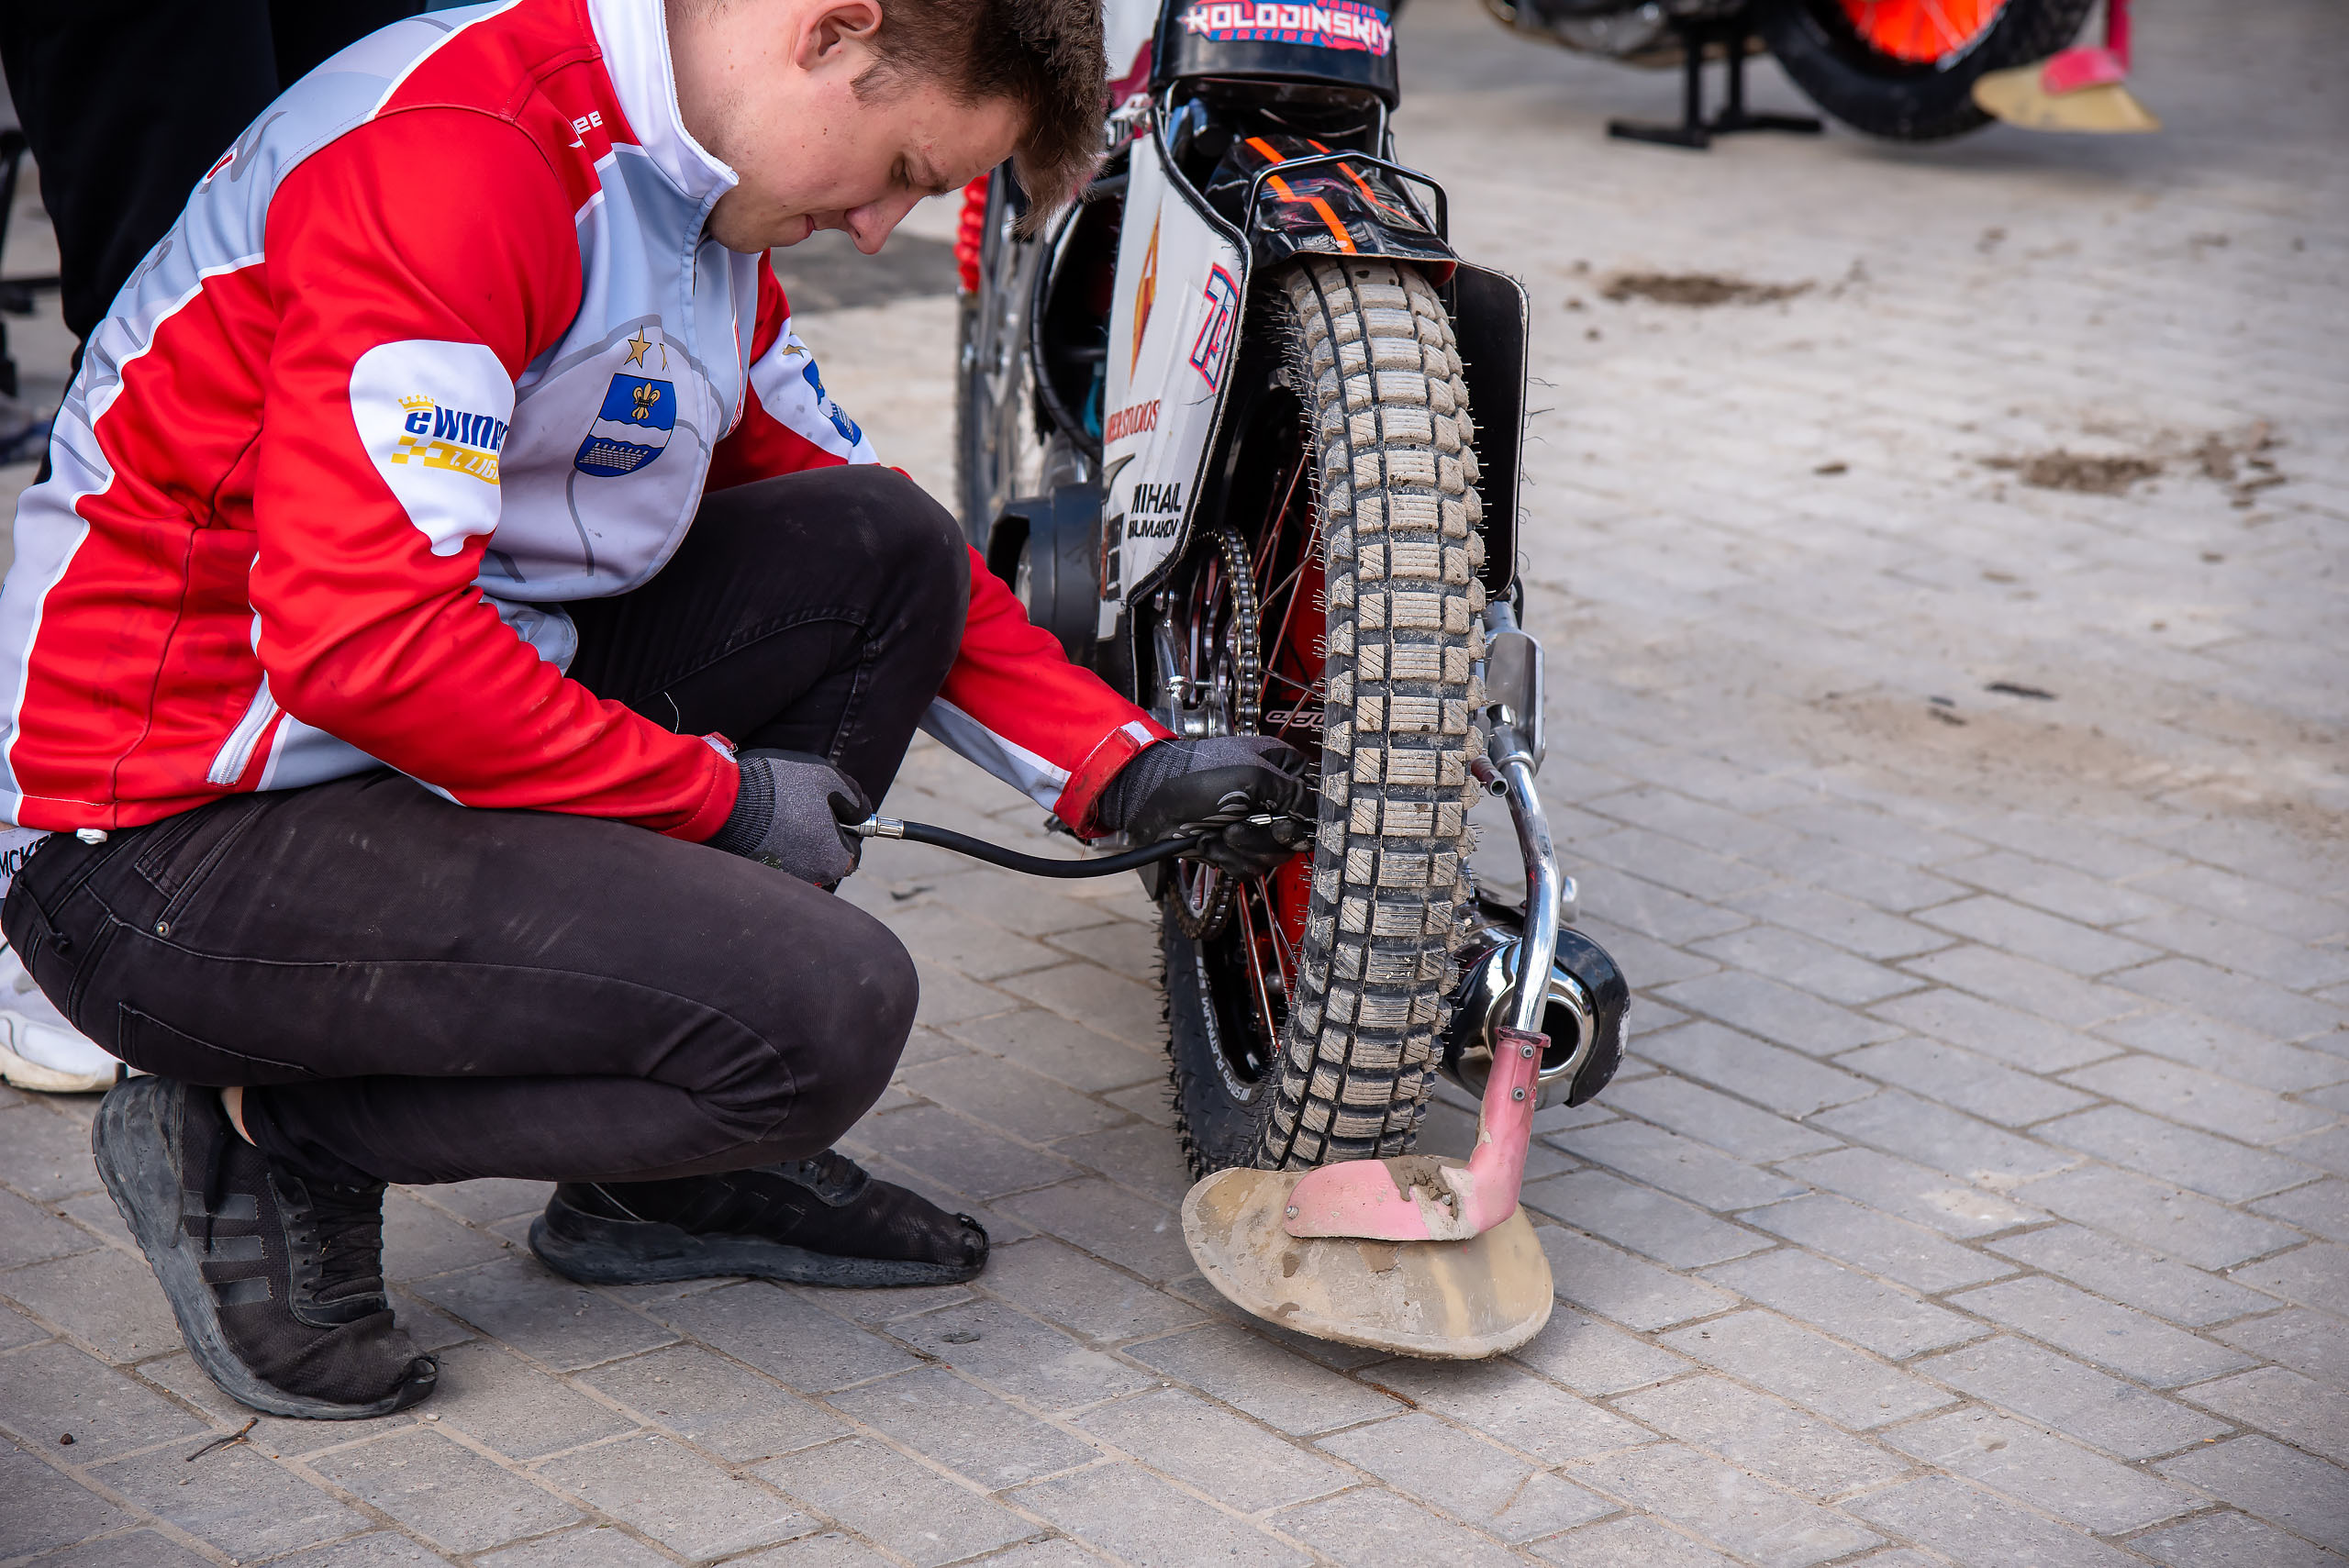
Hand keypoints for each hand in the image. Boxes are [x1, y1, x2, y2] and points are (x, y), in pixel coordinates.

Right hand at [706, 750, 871, 884]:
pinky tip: (761, 820)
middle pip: (825, 855)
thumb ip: (855, 798)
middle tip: (803, 805)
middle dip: (820, 833)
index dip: (847, 825)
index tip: (834, 809)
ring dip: (795, 836)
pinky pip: (775, 855)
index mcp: (835, 860)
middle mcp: (812, 878)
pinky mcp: (759, 873)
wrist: (723, 799)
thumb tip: (861, 813)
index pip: (854, 849)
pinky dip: (773, 840)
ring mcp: (784, 878)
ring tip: (779, 810)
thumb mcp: (829, 778)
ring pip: (799, 855)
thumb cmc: (781, 786)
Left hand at [1098, 735, 1312, 876]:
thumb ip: (1293, 796)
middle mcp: (1271, 798)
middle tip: (1236, 825)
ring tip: (1217, 831)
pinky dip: (1226, 858)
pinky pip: (1248, 867)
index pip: (1314, 803)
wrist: (1151, 799)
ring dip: (1240, 848)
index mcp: (1282, 770)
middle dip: (1262, 836)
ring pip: (1271, 856)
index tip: (1282, 825)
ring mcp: (1252, 824)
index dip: (1301, 819)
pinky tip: (1208, 840)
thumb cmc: (1196, 776)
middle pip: (1294, 837)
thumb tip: (1316, 816)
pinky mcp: (1234, 846)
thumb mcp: (1252, 779)